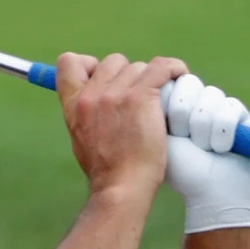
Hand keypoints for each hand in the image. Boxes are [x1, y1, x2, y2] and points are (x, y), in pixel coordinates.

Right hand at [56, 53, 188, 196]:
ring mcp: (117, 94)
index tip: (105, 79)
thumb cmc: (106, 171)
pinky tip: (180, 76)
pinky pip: (161, 67)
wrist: (121, 186)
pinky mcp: (141, 96)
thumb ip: (86, 115)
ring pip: (138, 67)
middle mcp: (92, 94)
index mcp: (73, 104)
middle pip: (113, 62)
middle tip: (139, 97)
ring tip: (160, 100)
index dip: (89, 64)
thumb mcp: (81, 138)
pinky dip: (173, 69)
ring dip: (150, 80)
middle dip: (127, 75)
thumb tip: (96, 101)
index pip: (69, 62)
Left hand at [161, 75, 249, 232]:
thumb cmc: (182, 171)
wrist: (214, 195)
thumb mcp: (157, 137)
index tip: (167, 131)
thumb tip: (159, 81)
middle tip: (184, 140)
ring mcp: (218, 106)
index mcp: (172, 106)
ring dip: (202, 130)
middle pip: (189, 84)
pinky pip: (229, 108)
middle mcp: (195, 102)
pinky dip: (221, 134)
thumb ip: (152, 106)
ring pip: (209, 96)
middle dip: (183, 115)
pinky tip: (221, 150)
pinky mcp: (240, 113)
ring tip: (204, 149)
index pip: (169, 81)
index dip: (169, 104)